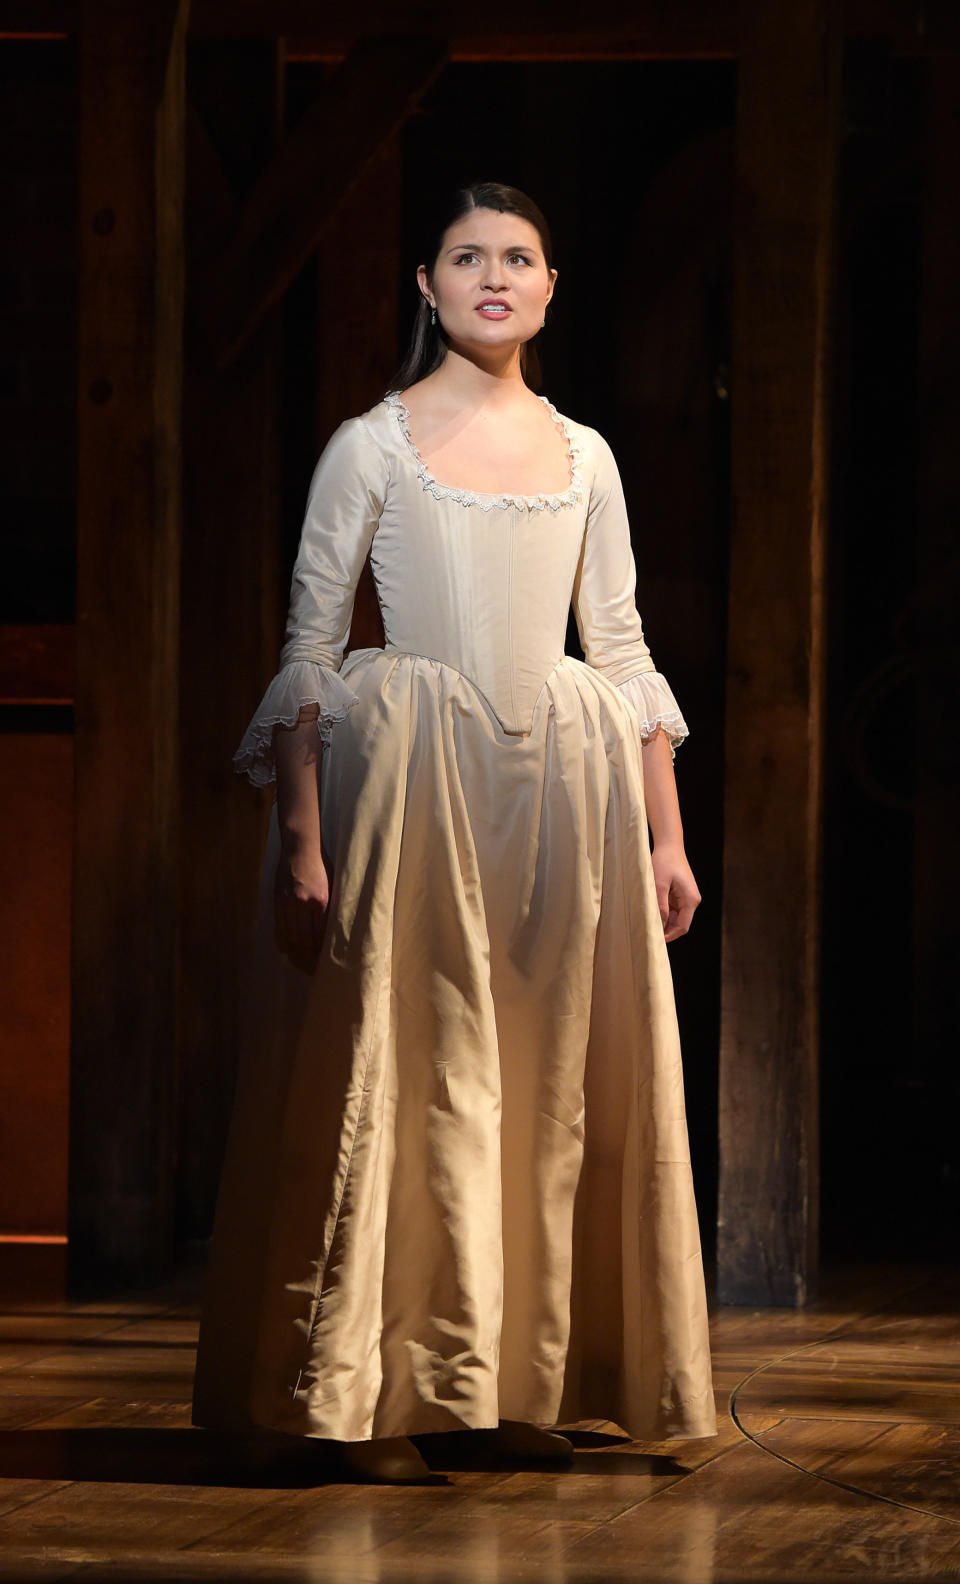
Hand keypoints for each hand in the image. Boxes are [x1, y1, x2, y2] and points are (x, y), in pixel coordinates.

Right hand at [274, 842, 329, 971]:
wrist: (300, 847)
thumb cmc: (322, 865)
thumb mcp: (333, 885)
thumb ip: (332, 906)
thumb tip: (335, 929)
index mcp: (322, 900)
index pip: (322, 934)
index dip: (323, 951)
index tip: (327, 962)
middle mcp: (304, 903)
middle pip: (305, 939)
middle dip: (309, 957)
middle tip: (313, 968)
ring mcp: (288, 902)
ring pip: (290, 936)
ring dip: (295, 952)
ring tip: (300, 962)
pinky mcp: (277, 900)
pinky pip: (279, 926)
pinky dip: (283, 940)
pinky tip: (287, 948)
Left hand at [650, 842, 700, 941]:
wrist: (669, 846)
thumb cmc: (664, 861)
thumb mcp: (659, 884)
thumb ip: (660, 904)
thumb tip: (661, 923)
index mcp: (691, 900)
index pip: (683, 926)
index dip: (670, 935)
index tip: (655, 939)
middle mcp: (691, 900)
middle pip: (680, 924)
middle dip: (666, 930)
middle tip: (649, 934)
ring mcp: (686, 898)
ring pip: (676, 917)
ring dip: (664, 921)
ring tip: (648, 923)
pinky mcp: (680, 894)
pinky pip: (673, 909)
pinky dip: (663, 913)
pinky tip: (651, 913)